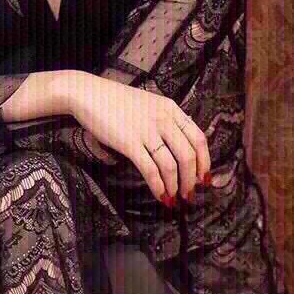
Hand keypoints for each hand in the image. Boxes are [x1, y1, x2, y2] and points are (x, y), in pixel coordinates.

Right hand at [69, 75, 210, 204]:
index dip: (204, 161)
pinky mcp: (130, 143)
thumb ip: (166, 120)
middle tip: (189, 194)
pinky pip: (150, 170)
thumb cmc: (117, 100)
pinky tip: (160, 195)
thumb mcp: (149, 104)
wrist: (89, 94)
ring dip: (176, 187)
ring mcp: (146, 131)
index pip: (198, 137)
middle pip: (188, 155)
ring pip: (171, 165)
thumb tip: (181, 146)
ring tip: (174, 198)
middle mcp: (163, 119)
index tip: (203, 177)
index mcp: (170, 108)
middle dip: (191, 179)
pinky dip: (158, 186)